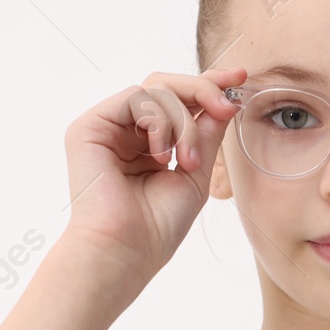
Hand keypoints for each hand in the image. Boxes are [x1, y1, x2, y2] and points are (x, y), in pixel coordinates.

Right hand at [60, 67, 244, 281]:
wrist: (126, 252)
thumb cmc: (157, 226)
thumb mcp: (194, 174)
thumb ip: (206, 135)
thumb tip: (225, 100)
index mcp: (146, 144)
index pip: (178, 101)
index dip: (208, 85)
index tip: (239, 78)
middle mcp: (124, 131)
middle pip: (166, 85)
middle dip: (203, 89)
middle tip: (227, 105)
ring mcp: (106, 127)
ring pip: (156, 90)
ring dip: (184, 122)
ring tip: (186, 161)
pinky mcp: (89, 127)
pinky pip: (136, 98)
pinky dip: (159, 122)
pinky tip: (162, 155)